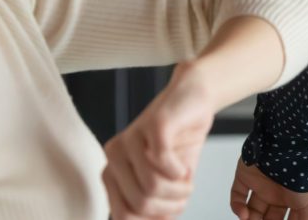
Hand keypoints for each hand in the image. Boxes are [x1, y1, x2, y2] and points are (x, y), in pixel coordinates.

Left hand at [103, 62, 215, 218]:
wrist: (194, 99)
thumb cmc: (179, 142)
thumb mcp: (164, 182)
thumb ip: (152, 205)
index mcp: (112, 172)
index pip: (123, 216)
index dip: (153, 219)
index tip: (171, 209)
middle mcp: (114, 155)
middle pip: (139, 204)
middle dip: (170, 206)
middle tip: (183, 193)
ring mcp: (131, 138)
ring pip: (152, 187)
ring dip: (180, 191)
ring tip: (186, 180)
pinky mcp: (153, 125)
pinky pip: (164, 163)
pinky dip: (181, 172)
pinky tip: (185, 166)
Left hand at [230, 158, 307, 219]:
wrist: (290, 148)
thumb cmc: (303, 174)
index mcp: (291, 198)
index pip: (282, 219)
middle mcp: (275, 191)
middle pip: (265, 217)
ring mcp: (260, 184)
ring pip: (250, 209)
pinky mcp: (245, 176)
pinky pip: (237, 195)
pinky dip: (237, 207)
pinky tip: (244, 215)